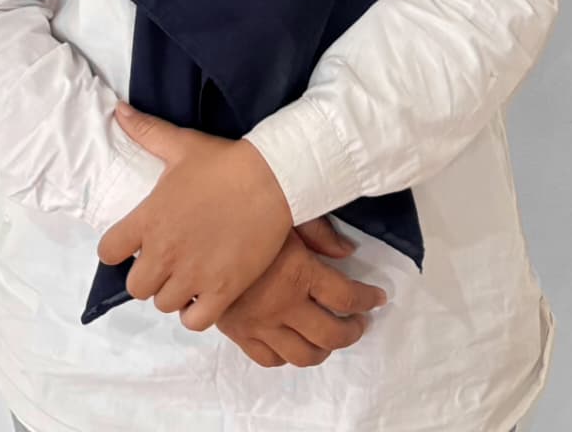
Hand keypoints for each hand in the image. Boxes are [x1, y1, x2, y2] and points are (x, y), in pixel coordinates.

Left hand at [96, 103, 293, 331]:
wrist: (272, 178)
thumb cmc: (224, 162)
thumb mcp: (181, 144)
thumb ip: (146, 131)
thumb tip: (118, 110)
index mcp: (148, 220)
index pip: (108, 251)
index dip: (118, 248)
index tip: (134, 242)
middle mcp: (164, 253)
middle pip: (136, 287)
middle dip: (148, 276)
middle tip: (166, 260)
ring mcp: (193, 275)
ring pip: (164, 304)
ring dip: (173, 292)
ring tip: (189, 275)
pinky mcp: (222, 290)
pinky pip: (195, 322)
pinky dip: (197, 313)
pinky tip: (206, 294)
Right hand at [215, 220, 387, 367]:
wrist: (193, 230)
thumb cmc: (243, 212)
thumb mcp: (286, 212)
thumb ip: (320, 232)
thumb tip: (348, 250)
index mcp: (300, 272)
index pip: (348, 297)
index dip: (369, 299)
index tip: (378, 298)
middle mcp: (284, 304)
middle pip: (332, 334)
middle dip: (352, 331)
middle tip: (359, 323)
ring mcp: (261, 323)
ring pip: (303, 354)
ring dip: (324, 350)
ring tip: (331, 338)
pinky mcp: (238, 332)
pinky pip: (269, 358)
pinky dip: (286, 356)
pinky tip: (291, 342)